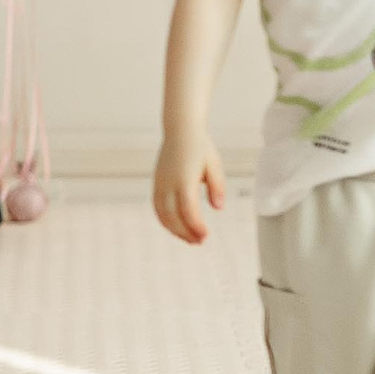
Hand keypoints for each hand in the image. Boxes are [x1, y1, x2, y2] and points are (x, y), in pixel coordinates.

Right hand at [153, 129, 225, 244]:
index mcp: (184, 178)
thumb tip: (217, 207)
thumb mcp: (215, 165)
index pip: (187, 208)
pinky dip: (165, 220)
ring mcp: (160, 183)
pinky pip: (157, 207)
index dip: (195, 225)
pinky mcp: (156, 183)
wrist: (180, 131)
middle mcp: (168, 182)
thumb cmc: (200, 148)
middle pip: (172, 215)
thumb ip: (217, 187)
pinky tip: (177, 227)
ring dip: (174, 229)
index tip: (205, 236)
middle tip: (199, 242)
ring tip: (189, 239)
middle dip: (184, 232)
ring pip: (162, 213)